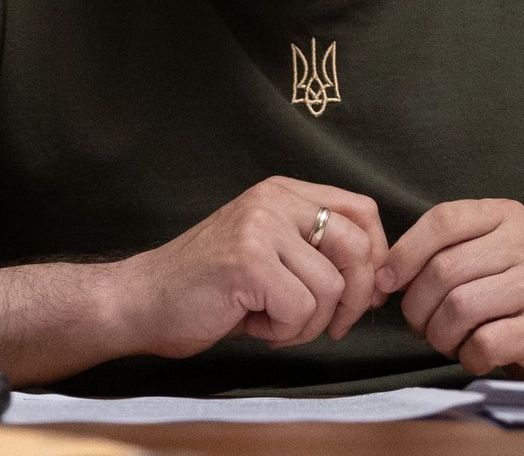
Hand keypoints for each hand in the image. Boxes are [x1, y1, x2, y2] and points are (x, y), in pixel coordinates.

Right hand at [112, 177, 387, 358]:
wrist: (141, 302)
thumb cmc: (208, 288)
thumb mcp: (269, 255)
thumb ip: (318, 255)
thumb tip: (381, 284)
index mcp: (282, 192)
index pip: (362, 210)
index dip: (376, 255)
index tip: (367, 293)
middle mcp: (273, 200)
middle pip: (357, 246)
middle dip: (356, 299)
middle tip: (330, 326)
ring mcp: (260, 228)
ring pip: (331, 287)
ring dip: (310, 323)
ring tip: (274, 323)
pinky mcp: (248, 261)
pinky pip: (301, 308)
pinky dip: (285, 331)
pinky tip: (256, 325)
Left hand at [378, 198, 523, 380]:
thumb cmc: (509, 292)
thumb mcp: (482, 254)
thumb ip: (439, 252)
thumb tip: (384, 276)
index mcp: (506, 215)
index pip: (443, 220)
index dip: (405, 252)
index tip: (386, 281)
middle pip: (445, 269)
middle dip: (417, 305)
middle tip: (419, 323)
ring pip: (460, 308)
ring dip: (439, 334)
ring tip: (445, 339)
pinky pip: (484, 343)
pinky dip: (466, 356)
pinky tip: (472, 354)